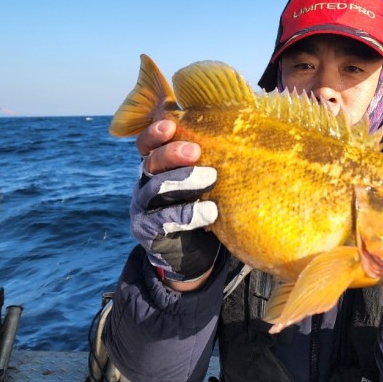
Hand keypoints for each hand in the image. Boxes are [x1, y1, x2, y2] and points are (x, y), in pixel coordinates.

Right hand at [132, 120, 219, 289]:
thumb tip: (239, 130)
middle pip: (150, 164)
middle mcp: (145, 184)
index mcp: (156, 167)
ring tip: (211, 178)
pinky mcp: (148, 232)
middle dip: (171, 155)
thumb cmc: (203, 205)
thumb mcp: (204, 181)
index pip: (146, 145)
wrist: (193, 255)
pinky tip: (210, 211)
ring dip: (184, 182)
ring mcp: (143, 209)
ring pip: (156, 190)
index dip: (154, 134)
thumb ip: (210, 159)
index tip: (170, 126)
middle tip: (195, 151)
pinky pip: (163, 220)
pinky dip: (187, 214)